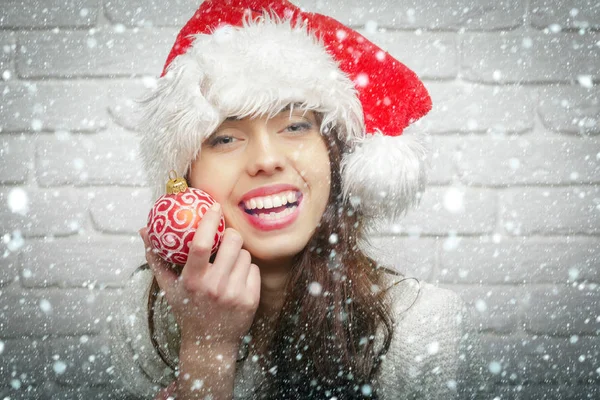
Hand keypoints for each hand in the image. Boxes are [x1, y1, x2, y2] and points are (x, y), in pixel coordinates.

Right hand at [140, 203, 260, 347]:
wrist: (209, 342)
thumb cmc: (187, 309)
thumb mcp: (168, 286)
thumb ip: (156, 257)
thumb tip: (143, 230)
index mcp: (192, 280)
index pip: (202, 244)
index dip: (210, 221)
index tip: (213, 207)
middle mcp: (214, 287)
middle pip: (233, 242)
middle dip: (230, 235)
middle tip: (225, 238)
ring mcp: (234, 294)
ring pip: (246, 255)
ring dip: (238, 255)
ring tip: (227, 266)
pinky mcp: (251, 300)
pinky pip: (254, 269)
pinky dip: (247, 270)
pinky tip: (236, 280)